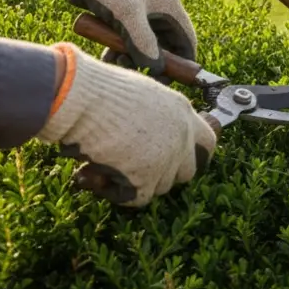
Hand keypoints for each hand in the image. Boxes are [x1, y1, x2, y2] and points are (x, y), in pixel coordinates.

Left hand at [40, 0, 195, 75]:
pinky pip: (127, 39)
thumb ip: (144, 44)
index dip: (182, 63)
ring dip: (131, 58)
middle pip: (164, 46)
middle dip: (151, 63)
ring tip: (113, 63)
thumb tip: (156, 70)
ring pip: (143, 45)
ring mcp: (140, 12)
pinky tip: (106, 57)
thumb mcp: (127, 15)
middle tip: (132, 72)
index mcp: (169, 6)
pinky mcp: (122, 14)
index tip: (167, 80)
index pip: (186, 42)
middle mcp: (159, 10)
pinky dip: (119, 50)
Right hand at [40, 44, 217, 206]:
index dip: (192, 155)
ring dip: (136, 182)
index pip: (207, 142)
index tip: (177, 161)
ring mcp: (167, 157)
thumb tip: (146, 138)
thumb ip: (153, 117)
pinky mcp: (147, 177)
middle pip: (187, 171)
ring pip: (160, 186)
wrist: (81, 98)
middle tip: (135, 169)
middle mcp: (181, 135)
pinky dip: (117, 193)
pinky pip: (138, 198)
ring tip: (106, 164)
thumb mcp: (138, 95)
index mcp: (181, 111)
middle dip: (163, 174)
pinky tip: (95, 176)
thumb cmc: (97, 90)